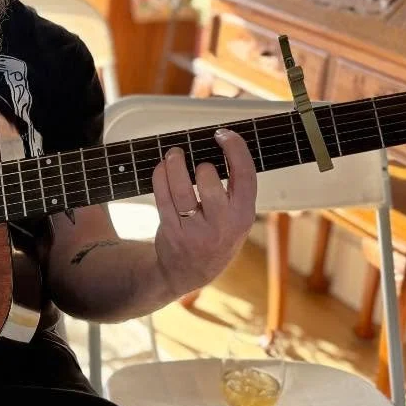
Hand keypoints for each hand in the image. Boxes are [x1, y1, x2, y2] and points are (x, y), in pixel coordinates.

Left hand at [150, 129, 257, 298]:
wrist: (190, 271)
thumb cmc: (216, 235)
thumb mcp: (237, 218)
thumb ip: (235, 190)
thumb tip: (222, 145)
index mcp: (244, 216)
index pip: (245, 175)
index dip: (235, 149)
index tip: (223, 134)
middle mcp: (223, 225)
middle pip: (210, 183)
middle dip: (200, 162)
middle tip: (194, 156)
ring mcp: (196, 231)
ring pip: (181, 189)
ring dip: (174, 164)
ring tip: (173, 154)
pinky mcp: (172, 232)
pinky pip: (162, 198)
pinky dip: (160, 177)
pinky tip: (161, 168)